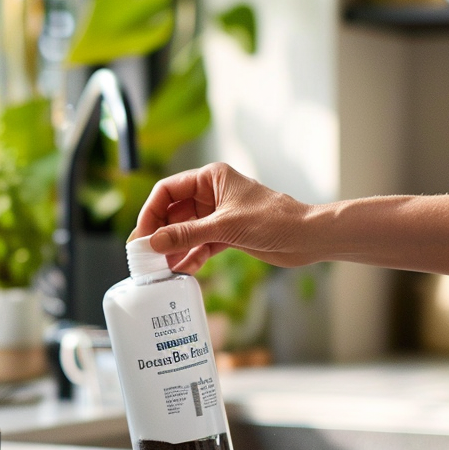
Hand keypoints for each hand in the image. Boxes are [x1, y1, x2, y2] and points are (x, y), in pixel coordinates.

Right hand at [133, 163, 313, 272]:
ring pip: (186, 231)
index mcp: (211, 178)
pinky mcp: (228, 233)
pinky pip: (201, 244)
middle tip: (147, 257)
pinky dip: (192, 256)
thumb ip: (187, 235)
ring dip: (175, 249)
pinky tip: (183, 271)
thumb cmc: (274, 220)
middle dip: (161, 234)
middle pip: (174, 212)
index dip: (151, 212)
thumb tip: (154, 242)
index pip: (168, 190)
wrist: (307, 237)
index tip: (141, 235)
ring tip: (162, 269)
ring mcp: (219, 215)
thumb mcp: (225, 226)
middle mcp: (212, 194)